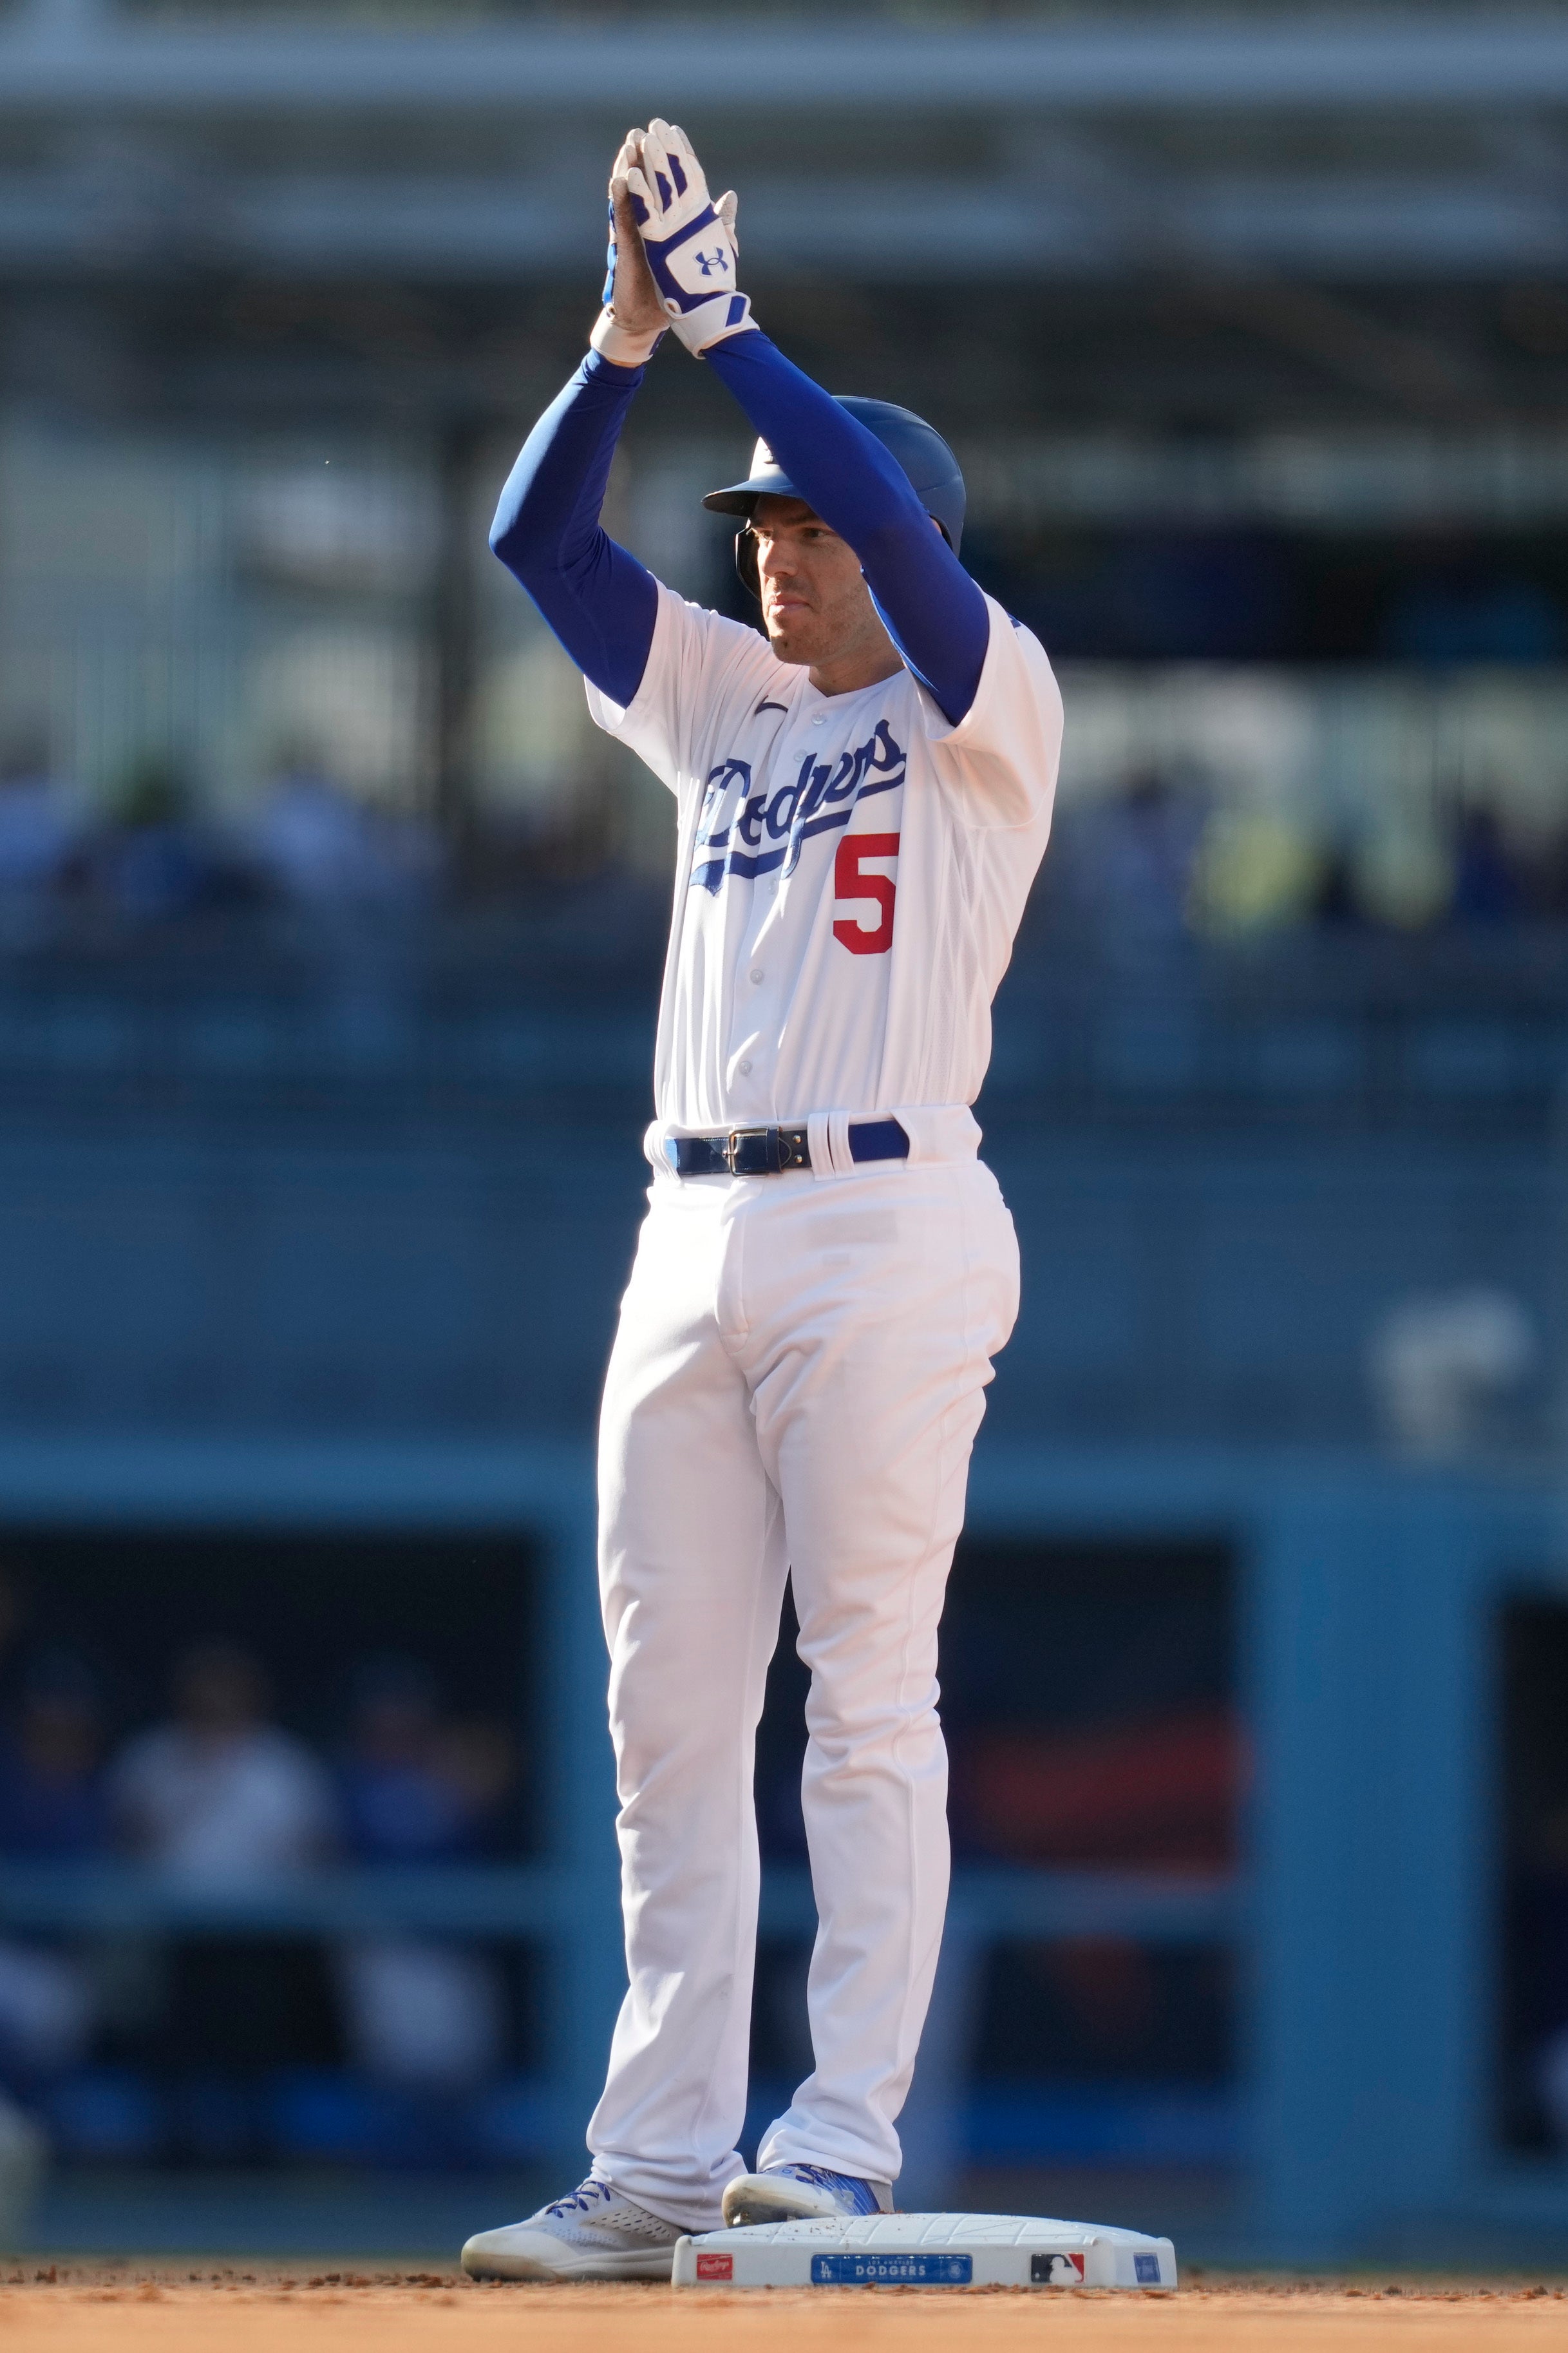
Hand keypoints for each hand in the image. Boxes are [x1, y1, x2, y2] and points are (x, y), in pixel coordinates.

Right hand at [621, 119, 751, 355]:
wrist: (658, 320)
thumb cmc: (680, 289)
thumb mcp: (706, 251)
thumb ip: (719, 225)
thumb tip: (730, 197)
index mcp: (673, 221)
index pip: (674, 182)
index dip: (676, 157)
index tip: (676, 131)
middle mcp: (653, 222)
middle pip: (650, 181)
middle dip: (650, 154)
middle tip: (649, 127)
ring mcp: (638, 233)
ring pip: (632, 194)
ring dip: (629, 168)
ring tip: (631, 142)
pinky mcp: (628, 249)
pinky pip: (622, 221)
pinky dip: (620, 199)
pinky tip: (620, 178)